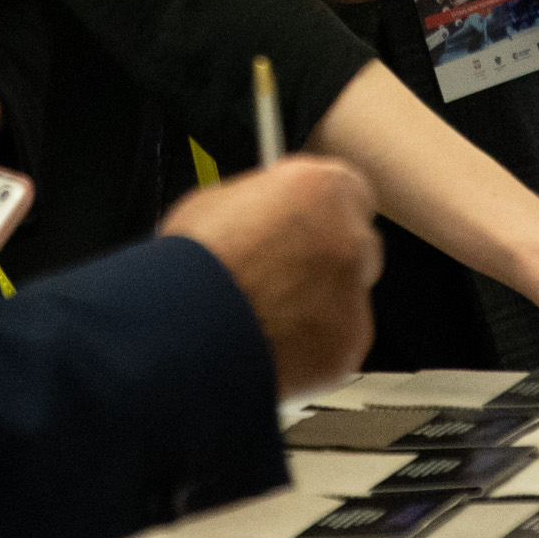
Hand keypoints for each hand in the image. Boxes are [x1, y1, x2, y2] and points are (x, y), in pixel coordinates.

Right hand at [160, 156, 382, 395]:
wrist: (185, 329)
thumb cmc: (192, 265)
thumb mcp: (217, 203)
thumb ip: (263, 203)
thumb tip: (265, 210)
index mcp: (321, 189)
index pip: (346, 193)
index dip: (319, 213)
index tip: (302, 224)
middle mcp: (349, 238)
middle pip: (353, 246)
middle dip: (324, 261)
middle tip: (279, 276)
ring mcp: (353, 296)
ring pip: (344, 300)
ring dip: (315, 307)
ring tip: (261, 318)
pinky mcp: (347, 346)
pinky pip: (334, 344)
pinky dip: (309, 348)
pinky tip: (268, 345)